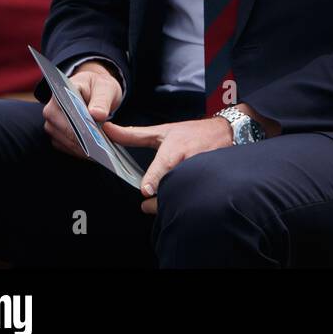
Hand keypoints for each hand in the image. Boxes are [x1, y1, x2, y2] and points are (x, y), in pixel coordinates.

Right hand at [43, 61, 122, 159]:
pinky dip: (83, 152)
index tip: (96, 137)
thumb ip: (101, 100)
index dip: (80, 127)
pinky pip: (69, 149)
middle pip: (65, 132)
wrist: (95, 90)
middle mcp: (51, 112)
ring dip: (84, 150)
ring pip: (67, 144)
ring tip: (104, 153)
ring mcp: (52, 126)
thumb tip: (97, 115)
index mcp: (60, 95)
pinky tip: (98, 154)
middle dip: (85, 142)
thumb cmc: (99, 87)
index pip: (66, 114)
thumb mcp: (105, 88)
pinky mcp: (58, 137)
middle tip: (104, 150)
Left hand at [105, 116, 233, 213]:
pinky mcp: (212, 180)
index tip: (146, 190)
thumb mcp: (162, 132)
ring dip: (172, 202)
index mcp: (175, 149)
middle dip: (159, 199)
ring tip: (158, 205)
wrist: (226, 132)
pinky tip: (180, 200)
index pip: (163, 165)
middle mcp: (189, 161)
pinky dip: (187, 201)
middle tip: (146, 205)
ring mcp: (202, 172)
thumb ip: (133, 135)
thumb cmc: (190, 133)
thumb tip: (106, 129)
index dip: (154, 178)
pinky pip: (196, 196)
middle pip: (171, 186)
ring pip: (184, 193)